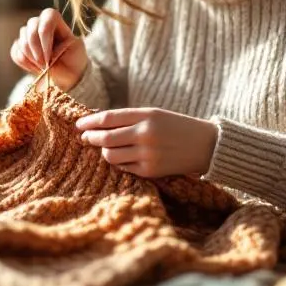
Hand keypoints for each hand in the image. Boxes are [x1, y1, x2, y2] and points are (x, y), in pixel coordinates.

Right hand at [9, 8, 88, 91]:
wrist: (66, 72)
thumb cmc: (73, 61)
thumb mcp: (74, 55)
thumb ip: (59, 55)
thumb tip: (41, 58)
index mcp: (57, 22)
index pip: (48, 15)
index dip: (45, 35)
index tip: (49, 56)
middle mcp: (41, 24)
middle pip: (31, 27)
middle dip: (36, 50)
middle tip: (44, 65)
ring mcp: (28, 34)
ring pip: (21, 41)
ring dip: (31, 58)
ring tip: (43, 67)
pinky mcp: (19, 45)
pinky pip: (15, 52)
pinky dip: (24, 63)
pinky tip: (36, 68)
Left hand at [75, 108, 219, 178]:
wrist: (205, 146)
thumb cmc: (176, 127)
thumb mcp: (155, 114)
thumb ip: (129, 118)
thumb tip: (97, 123)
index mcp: (146, 116)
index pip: (109, 118)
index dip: (90, 121)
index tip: (79, 124)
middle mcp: (145, 134)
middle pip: (105, 138)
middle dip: (91, 137)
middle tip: (85, 137)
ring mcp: (147, 154)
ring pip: (110, 155)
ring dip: (105, 151)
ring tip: (108, 147)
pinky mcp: (150, 171)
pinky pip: (124, 168)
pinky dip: (120, 162)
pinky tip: (124, 157)